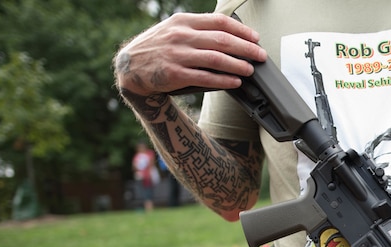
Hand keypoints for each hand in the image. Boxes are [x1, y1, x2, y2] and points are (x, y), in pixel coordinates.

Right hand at [114, 13, 266, 96]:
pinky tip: (235, 81)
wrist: (130, 68)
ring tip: (250, 69)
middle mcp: (180, 36)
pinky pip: (205, 77)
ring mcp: (177, 55)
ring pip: (216, 58)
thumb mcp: (174, 29)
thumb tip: (230, 34)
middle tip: (260, 55)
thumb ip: (198, 29)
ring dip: (237, 64)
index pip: (219, 22)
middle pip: (222, 40)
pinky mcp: (174, 74)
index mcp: (183, 21)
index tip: (256, 38)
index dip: (241, 30)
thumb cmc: (158, 48)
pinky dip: (223, 80)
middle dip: (246, 48)